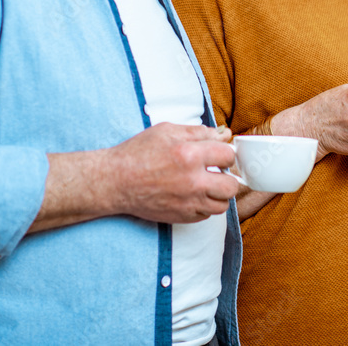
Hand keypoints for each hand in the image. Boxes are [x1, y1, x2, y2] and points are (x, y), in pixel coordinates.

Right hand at [103, 122, 238, 223]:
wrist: (116, 181)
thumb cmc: (138, 153)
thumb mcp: (167, 131)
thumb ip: (199, 132)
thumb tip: (224, 134)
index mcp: (190, 155)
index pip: (228, 156)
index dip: (225, 153)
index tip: (218, 155)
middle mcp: (193, 181)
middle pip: (231, 186)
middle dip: (227, 177)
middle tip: (217, 172)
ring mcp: (188, 203)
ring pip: (222, 205)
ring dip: (219, 194)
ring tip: (207, 185)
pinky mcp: (181, 216)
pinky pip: (206, 215)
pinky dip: (205, 206)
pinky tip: (194, 195)